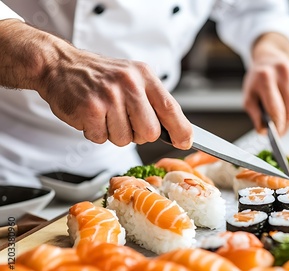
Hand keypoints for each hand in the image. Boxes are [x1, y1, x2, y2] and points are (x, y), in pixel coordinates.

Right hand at [39, 47, 192, 148]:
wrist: (59, 65)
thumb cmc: (100, 77)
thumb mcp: (132, 78)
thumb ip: (154, 102)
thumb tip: (179, 132)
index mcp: (144, 76)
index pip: (170, 108)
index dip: (181, 130)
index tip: (185, 142)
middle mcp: (129, 83)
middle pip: (150, 132)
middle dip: (139, 135)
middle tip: (125, 121)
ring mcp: (109, 96)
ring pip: (125, 139)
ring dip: (114, 134)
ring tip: (105, 115)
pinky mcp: (90, 109)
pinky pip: (101, 138)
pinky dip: (95, 133)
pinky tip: (91, 116)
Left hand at [243, 33, 288, 134]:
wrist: (269, 61)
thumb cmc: (258, 82)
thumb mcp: (249, 97)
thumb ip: (255, 116)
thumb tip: (264, 132)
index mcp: (266, 77)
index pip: (276, 110)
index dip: (278, 126)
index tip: (277, 134)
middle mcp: (284, 71)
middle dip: (286, 124)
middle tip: (280, 128)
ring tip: (282, 106)